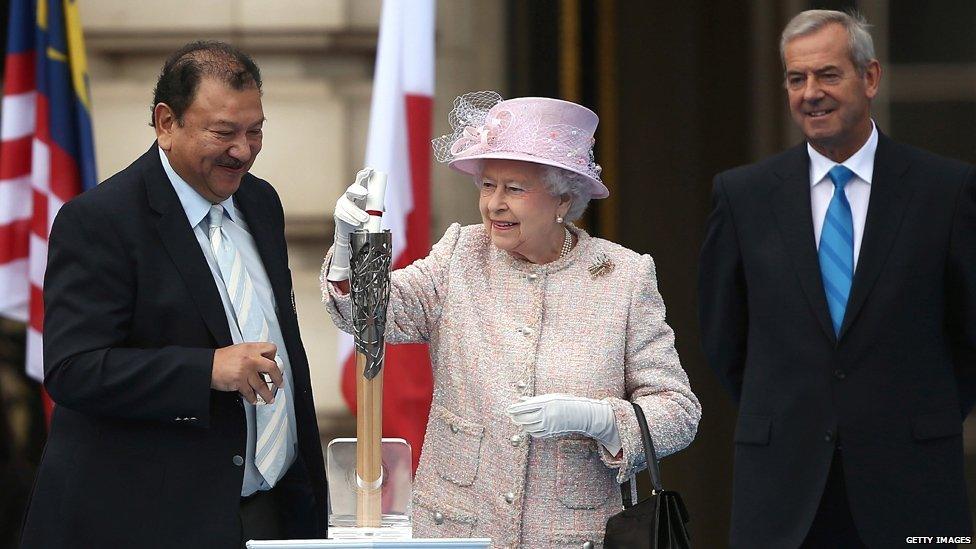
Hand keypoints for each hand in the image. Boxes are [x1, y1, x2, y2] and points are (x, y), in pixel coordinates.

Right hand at [211, 342, 283, 404]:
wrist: (206, 366)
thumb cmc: (220, 359)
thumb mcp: (238, 350)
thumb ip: (251, 354)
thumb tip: (261, 363)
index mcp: (251, 348)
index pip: (271, 349)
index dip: (274, 357)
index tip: (275, 364)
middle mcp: (251, 358)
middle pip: (272, 367)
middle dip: (277, 378)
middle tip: (279, 384)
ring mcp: (246, 370)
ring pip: (262, 385)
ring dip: (267, 394)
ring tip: (270, 398)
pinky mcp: (240, 381)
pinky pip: (250, 392)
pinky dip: (253, 398)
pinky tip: (254, 399)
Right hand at [326, 170, 370, 280]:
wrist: (352, 229)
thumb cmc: (363, 215)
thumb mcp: (372, 209)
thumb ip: (377, 206)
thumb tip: (383, 209)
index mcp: (359, 190)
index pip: (361, 179)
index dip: (365, 174)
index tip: (370, 170)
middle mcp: (350, 194)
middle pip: (352, 189)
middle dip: (358, 190)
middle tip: (365, 194)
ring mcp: (343, 202)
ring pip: (348, 205)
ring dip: (357, 211)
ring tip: (365, 219)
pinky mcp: (338, 212)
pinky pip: (342, 214)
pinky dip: (351, 219)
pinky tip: (356, 222)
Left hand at [507, 393, 621, 453]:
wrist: (580, 413)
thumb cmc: (564, 402)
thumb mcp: (550, 397)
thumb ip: (535, 400)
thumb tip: (521, 400)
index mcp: (546, 403)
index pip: (525, 407)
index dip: (515, 409)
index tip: (508, 409)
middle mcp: (547, 414)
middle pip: (525, 418)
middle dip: (516, 417)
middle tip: (511, 415)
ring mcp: (549, 424)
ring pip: (529, 427)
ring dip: (522, 424)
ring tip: (518, 421)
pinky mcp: (551, 432)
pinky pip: (536, 433)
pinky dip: (530, 430)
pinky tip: (528, 427)